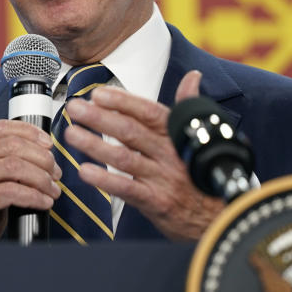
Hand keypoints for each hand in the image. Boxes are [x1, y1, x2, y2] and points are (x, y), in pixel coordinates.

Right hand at [0, 119, 61, 242]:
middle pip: (11, 145)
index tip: (48, 144)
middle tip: (55, 173)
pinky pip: (11, 192)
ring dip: (41, 178)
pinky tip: (43, 203)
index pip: (0, 128)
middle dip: (41, 158)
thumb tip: (40, 159)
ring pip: (14, 166)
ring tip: (52, 190)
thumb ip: (3, 167)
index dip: (29, 132)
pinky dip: (34, 196)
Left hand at [63, 70, 225, 240]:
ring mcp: (163, 178)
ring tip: (72, 134)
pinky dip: (105, 180)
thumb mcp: (198, 137)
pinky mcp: (157, 202)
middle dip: (100, 118)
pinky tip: (85, 171)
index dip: (122, 101)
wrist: (220, 216)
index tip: (98, 94)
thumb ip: (187, 106)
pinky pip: (127, 189)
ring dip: (95, 145)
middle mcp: (170, 153)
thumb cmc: (201, 172)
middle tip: (75, 109)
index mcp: (177, 134)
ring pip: (124, 158)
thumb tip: (193, 76)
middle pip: (131, 131)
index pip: (148, 112)